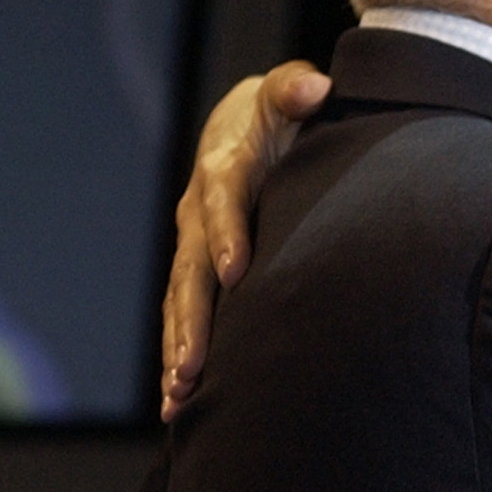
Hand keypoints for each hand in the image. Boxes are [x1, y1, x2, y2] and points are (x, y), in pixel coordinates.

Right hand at [160, 60, 329, 418]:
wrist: (246, 123)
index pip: (224, 202)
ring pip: (182, 303)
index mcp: (224, 169)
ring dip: (179, 350)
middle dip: (192, 320)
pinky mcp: (199, 270)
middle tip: (194, 366)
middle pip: (191, 270)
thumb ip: (296, 89)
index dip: (227, 234)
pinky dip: (182, 356)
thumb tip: (312, 88)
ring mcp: (194, 244)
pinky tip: (182, 403)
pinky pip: (186, 316)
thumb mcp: (287, 91)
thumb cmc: (279, 112)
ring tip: (180, 396)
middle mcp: (200, 212)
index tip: (236, 273)